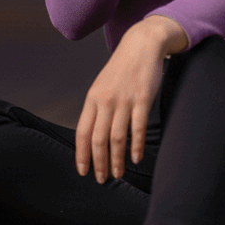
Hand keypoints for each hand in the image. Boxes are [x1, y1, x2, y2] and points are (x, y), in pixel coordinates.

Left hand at [75, 20, 170, 182]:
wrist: (141, 45)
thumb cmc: (121, 69)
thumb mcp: (102, 86)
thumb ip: (96, 108)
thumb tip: (91, 136)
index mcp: (93, 98)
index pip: (82, 132)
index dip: (82, 155)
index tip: (83, 171)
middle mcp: (106, 100)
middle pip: (98, 139)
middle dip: (99, 163)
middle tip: (102, 179)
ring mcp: (125, 100)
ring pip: (117, 137)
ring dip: (117, 160)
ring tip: (118, 174)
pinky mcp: (143, 98)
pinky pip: (138, 128)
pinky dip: (136, 146)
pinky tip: (136, 158)